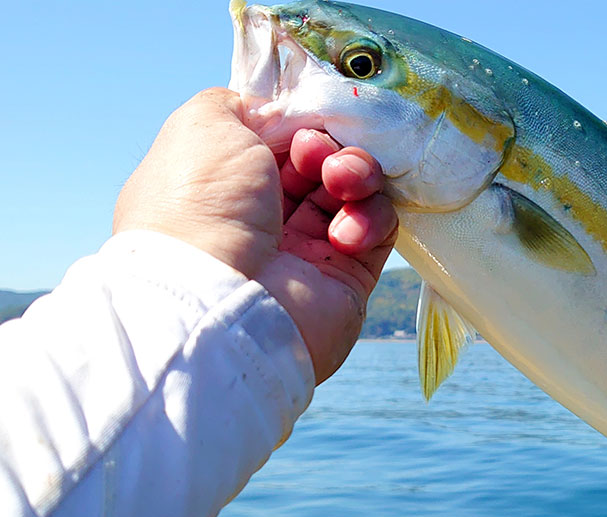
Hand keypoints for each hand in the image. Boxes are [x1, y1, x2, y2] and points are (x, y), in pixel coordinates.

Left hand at [114, 88, 397, 382]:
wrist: (219, 296)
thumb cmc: (203, 202)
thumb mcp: (205, 124)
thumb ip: (242, 103)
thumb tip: (278, 115)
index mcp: (224, 183)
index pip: (278, 140)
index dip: (296, 123)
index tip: (297, 124)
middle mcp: (264, 217)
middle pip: (320, 162)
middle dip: (326, 146)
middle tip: (315, 155)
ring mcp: (307, 249)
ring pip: (354, 190)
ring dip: (355, 173)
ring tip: (341, 183)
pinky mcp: (347, 277)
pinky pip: (378, 230)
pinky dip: (370, 218)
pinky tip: (344, 232)